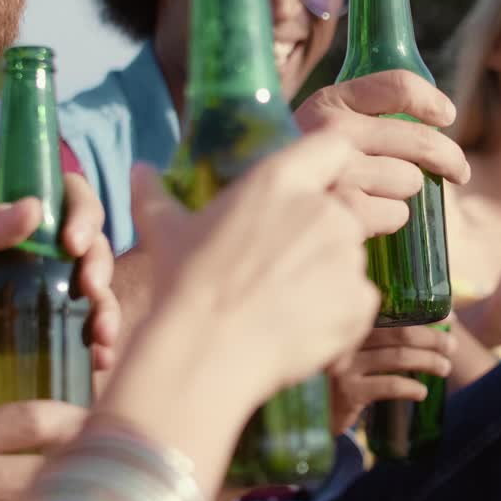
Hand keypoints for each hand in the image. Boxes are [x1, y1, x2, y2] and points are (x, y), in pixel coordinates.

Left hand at [0, 178, 119, 389]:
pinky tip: (99, 358)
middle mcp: (38, 253)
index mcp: (14, 221)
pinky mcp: (45, 332)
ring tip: (102, 334)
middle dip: (99, 265)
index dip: (82, 212)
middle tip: (90, 288)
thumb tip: (33, 208)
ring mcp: (44, 293)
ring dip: (107, 308)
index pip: (66, 198)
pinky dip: (97, 345)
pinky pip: (81, 333)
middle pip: (91, 246)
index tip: (74, 241)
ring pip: (94, 291)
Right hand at [128, 131, 379, 398]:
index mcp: (280, 180)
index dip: (330, 165)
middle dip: (321, 234)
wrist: (206, 353)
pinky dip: (338, 314)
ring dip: (328, 276)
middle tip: (283, 266)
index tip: (318, 186)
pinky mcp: (360, 300)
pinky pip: (359, 301)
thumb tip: (139, 170)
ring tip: (283, 304)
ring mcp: (347, 255)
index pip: (334, 146)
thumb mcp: (164, 232)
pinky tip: (299, 328)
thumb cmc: (183, 286)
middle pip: (343, 210)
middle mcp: (323, 209)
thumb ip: (156, 194)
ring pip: (349, 258)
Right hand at [294, 70, 471, 237]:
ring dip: (407, 191)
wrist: (250, 210)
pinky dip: (392, 218)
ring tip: (383, 197)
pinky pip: (396, 213)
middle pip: (419, 140)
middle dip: (447, 157)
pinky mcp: (341, 210)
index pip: (398, 86)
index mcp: (328, 102)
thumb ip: (358, 119)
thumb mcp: (313, 130)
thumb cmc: (289, 170)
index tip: (446, 116)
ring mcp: (337, 171)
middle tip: (457, 171)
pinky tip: (372, 218)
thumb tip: (430, 125)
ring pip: (410, 180)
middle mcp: (332, 130)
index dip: (431, 101)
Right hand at [328, 325, 455, 433]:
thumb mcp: (361, 352)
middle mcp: (348, 341)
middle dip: (433, 339)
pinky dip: (412, 388)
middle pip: (401, 333)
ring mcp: (346, 366)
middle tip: (451, 347)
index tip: (449, 319)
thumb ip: (389, 337)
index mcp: (354, 326)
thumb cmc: (346, 376)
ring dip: (429, 362)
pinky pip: (389, 386)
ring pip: (399, 358)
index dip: (426, 315)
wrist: (315, 413)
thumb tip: (443, 321)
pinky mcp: (348, 393)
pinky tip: (422, 393)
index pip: (396, 313)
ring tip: (445, 368)